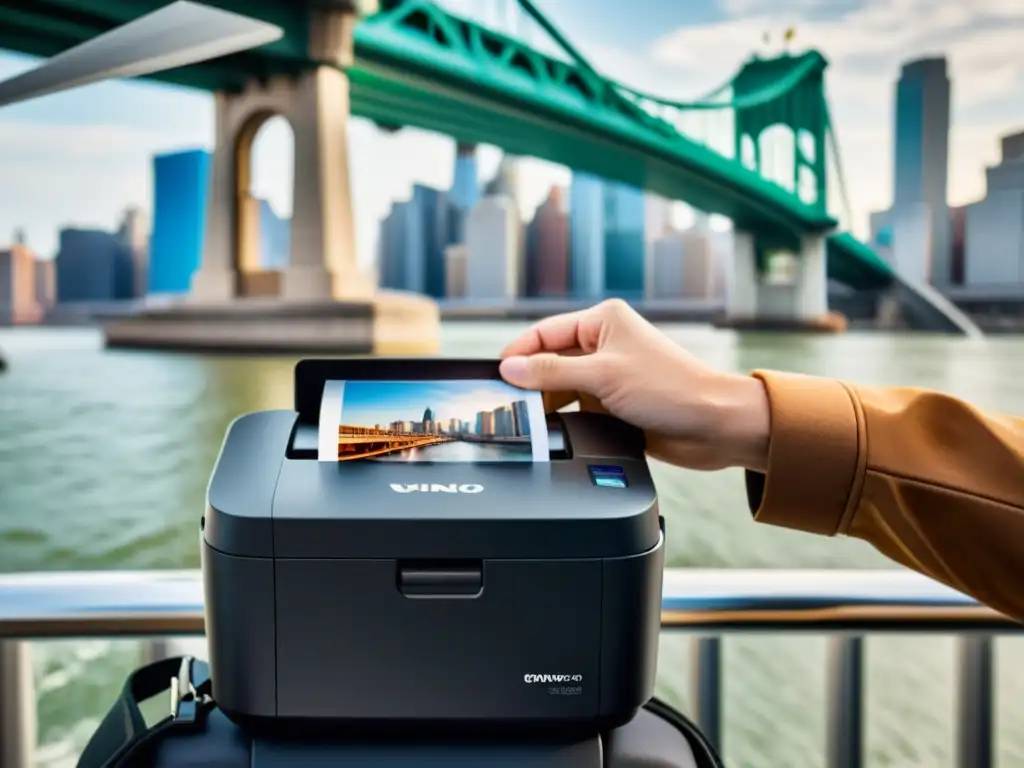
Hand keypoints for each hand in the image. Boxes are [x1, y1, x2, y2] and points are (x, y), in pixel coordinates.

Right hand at [499, 300, 769, 471]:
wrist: (713, 426)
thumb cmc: (672, 388)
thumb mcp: (603, 375)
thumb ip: (552, 371)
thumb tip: (509, 368)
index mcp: (603, 321)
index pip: (544, 332)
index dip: (518, 353)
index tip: (496, 376)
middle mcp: (604, 345)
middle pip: (549, 361)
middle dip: (530, 382)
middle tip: (507, 403)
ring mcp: (608, 376)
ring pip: (560, 388)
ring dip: (547, 404)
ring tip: (527, 420)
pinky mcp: (613, 404)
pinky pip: (576, 410)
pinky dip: (563, 420)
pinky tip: (553, 431)